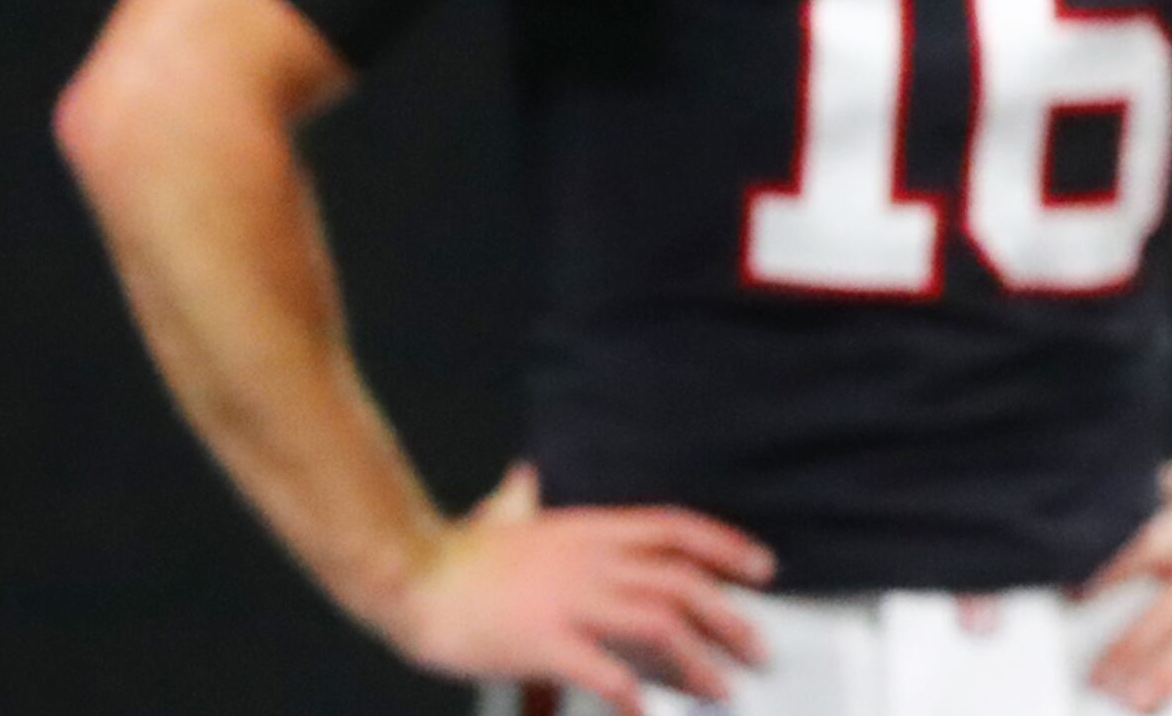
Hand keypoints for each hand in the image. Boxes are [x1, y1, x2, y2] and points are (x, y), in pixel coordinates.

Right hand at [376, 463, 771, 705]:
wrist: (410, 575)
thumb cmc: (454, 555)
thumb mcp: (501, 518)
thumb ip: (519, 501)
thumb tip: (523, 479)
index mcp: (590, 531)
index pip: (677, 529)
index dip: (727, 547)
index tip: (762, 568)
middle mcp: (592, 560)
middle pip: (682, 582)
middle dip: (728, 616)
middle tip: (757, 646)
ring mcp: (570, 600)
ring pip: (658, 624)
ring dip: (698, 659)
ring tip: (721, 688)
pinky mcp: (543, 640)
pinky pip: (603, 669)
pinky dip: (632, 692)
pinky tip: (646, 712)